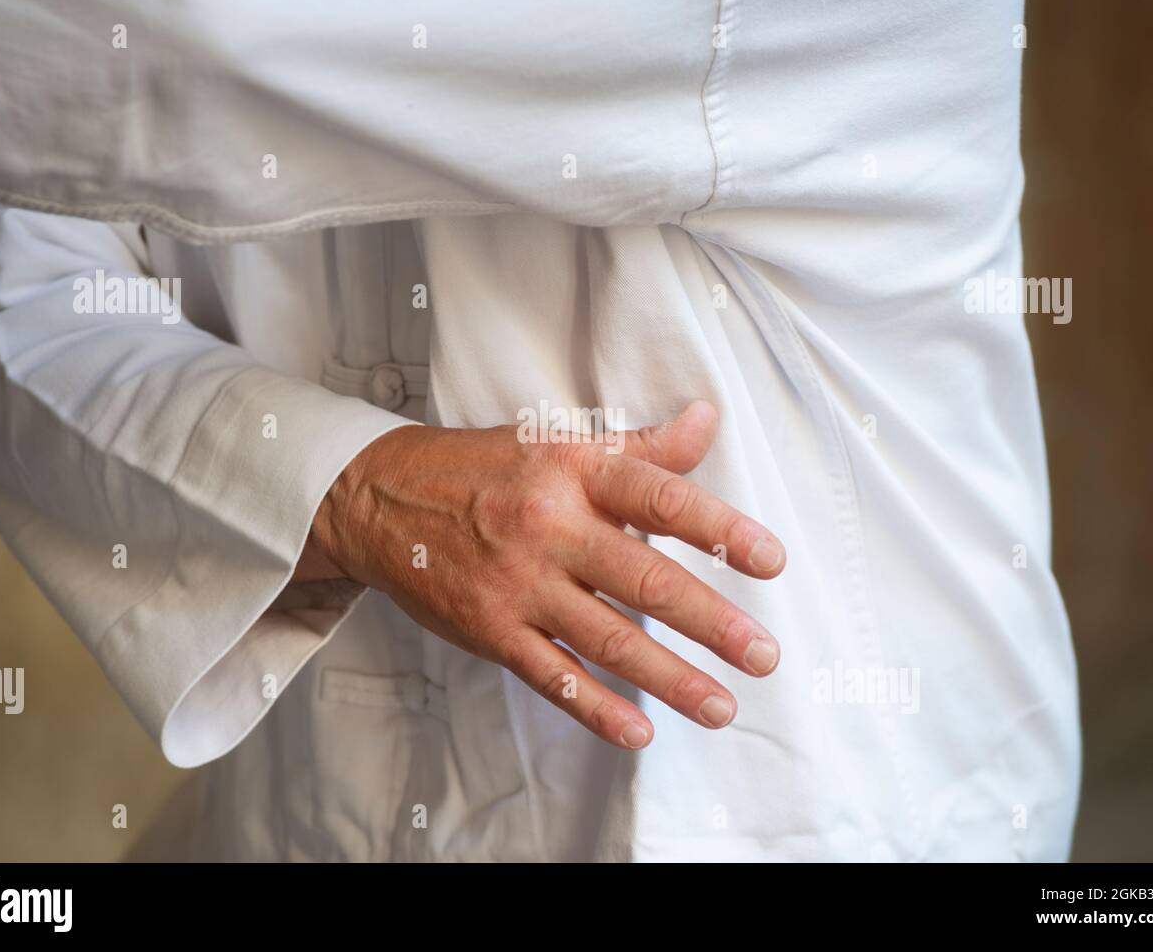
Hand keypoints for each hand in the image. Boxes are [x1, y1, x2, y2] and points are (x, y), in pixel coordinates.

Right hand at [306, 401, 784, 749]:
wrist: (381, 498)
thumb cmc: (483, 469)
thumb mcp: (558, 443)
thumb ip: (640, 446)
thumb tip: (709, 421)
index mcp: (573, 472)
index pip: (660, 499)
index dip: (719, 531)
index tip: (771, 561)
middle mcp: (550, 528)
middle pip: (644, 581)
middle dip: (712, 623)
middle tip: (764, 654)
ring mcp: (518, 585)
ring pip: (606, 640)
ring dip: (670, 680)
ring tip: (722, 706)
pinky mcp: (491, 630)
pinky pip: (551, 677)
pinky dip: (596, 709)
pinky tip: (640, 732)